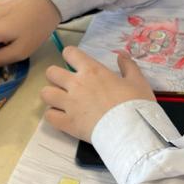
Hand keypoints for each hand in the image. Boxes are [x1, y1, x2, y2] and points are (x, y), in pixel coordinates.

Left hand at [41, 48, 155, 140]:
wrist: (129, 130)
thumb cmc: (135, 104)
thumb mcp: (137, 81)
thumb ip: (128, 66)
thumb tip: (122, 54)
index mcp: (92, 70)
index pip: (70, 53)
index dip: (70, 56)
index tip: (75, 63)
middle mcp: (76, 84)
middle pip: (51, 72)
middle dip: (56, 76)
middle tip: (65, 84)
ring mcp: (69, 104)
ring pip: (45, 93)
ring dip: (51, 95)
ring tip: (60, 101)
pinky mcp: (66, 123)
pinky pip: (48, 116)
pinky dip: (53, 116)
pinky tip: (61, 117)